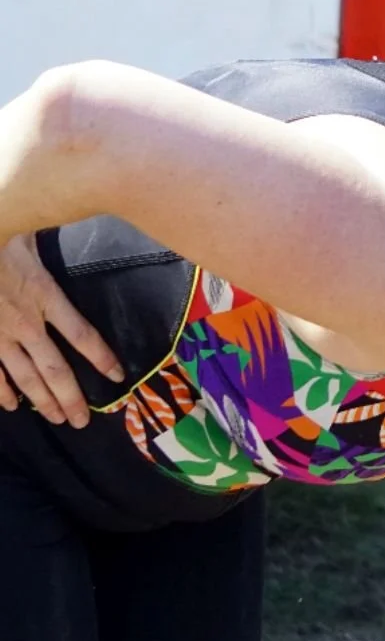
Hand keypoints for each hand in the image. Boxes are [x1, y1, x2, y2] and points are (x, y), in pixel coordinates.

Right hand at [0, 236, 123, 427]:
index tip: (117, 376)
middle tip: (83, 421)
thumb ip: (55, 241)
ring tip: (58, 419)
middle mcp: (26, 321)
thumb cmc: (4, 233)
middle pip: (55, 368)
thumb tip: (85, 218)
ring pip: (25, 377)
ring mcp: (0, 333)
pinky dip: (2, 391)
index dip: (100, 357)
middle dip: (71, 397)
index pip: (80, 333)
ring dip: (43, 401)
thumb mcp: (35, 234)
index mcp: (45, 294)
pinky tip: (13, 406)